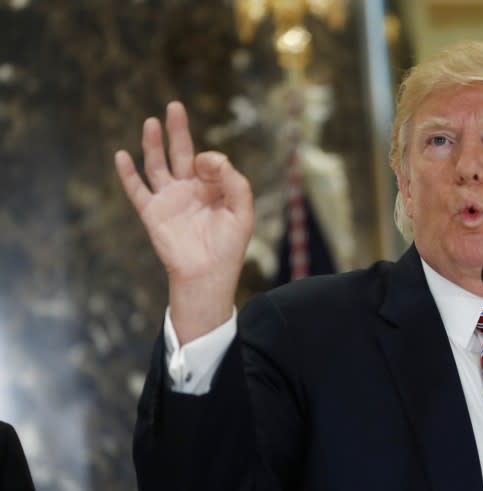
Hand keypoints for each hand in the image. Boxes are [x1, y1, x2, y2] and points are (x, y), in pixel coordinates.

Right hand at [115, 101, 254, 341]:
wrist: (208, 274)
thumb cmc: (229, 246)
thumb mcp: (242, 211)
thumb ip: (235, 182)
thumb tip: (212, 158)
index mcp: (212, 188)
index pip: (208, 161)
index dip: (212, 161)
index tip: (214, 168)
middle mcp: (189, 189)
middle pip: (180, 152)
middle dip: (178, 130)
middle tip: (175, 106)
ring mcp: (169, 199)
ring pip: (158, 165)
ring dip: (154, 144)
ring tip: (151, 122)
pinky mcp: (153, 213)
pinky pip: (137, 190)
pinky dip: (128, 174)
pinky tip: (122, 155)